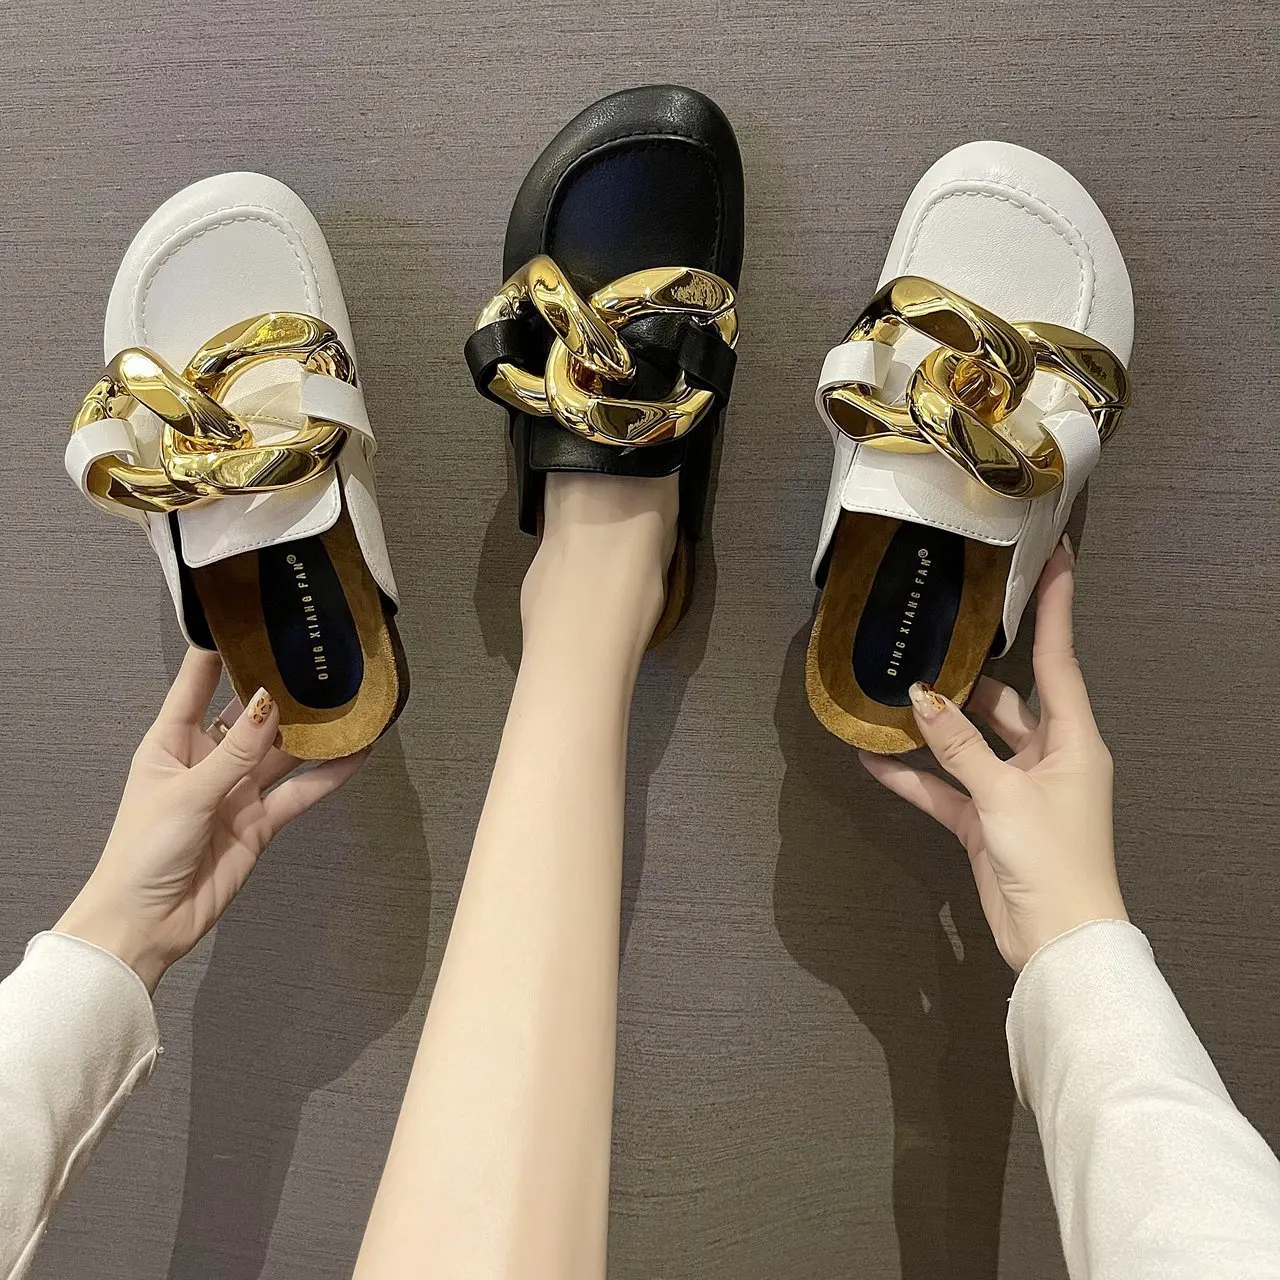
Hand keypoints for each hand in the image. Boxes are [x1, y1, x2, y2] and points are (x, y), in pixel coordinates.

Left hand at [55, 648, 367, 991]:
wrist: (146, 924)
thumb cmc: (143, 851)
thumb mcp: (187, 793)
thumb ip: (236, 752)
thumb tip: (269, 703)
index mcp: (172, 741)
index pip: (197, 682)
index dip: (221, 648)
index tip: (250, 614)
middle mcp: (207, 758)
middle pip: (250, 713)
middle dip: (281, 687)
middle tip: (319, 655)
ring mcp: (237, 790)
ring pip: (282, 752)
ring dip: (313, 732)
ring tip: (351, 700)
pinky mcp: (259, 822)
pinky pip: (299, 792)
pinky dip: (328, 775)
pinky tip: (357, 754)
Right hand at [861, 539, 1126, 969]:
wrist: (1057, 943)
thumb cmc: (1052, 858)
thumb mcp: (1005, 795)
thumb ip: (959, 746)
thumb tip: (918, 699)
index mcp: (1073, 739)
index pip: (1059, 658)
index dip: (1056, 606)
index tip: (1054, 556)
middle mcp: (1047, 756)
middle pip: (1002, 700)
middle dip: (963, 676)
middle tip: (926, 636)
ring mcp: (1013, 788)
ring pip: (966, 742)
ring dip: (930, 728)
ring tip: (884, 696)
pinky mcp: (985, 820)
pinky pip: (943, 786)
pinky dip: (912, 775)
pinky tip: (870, 758)